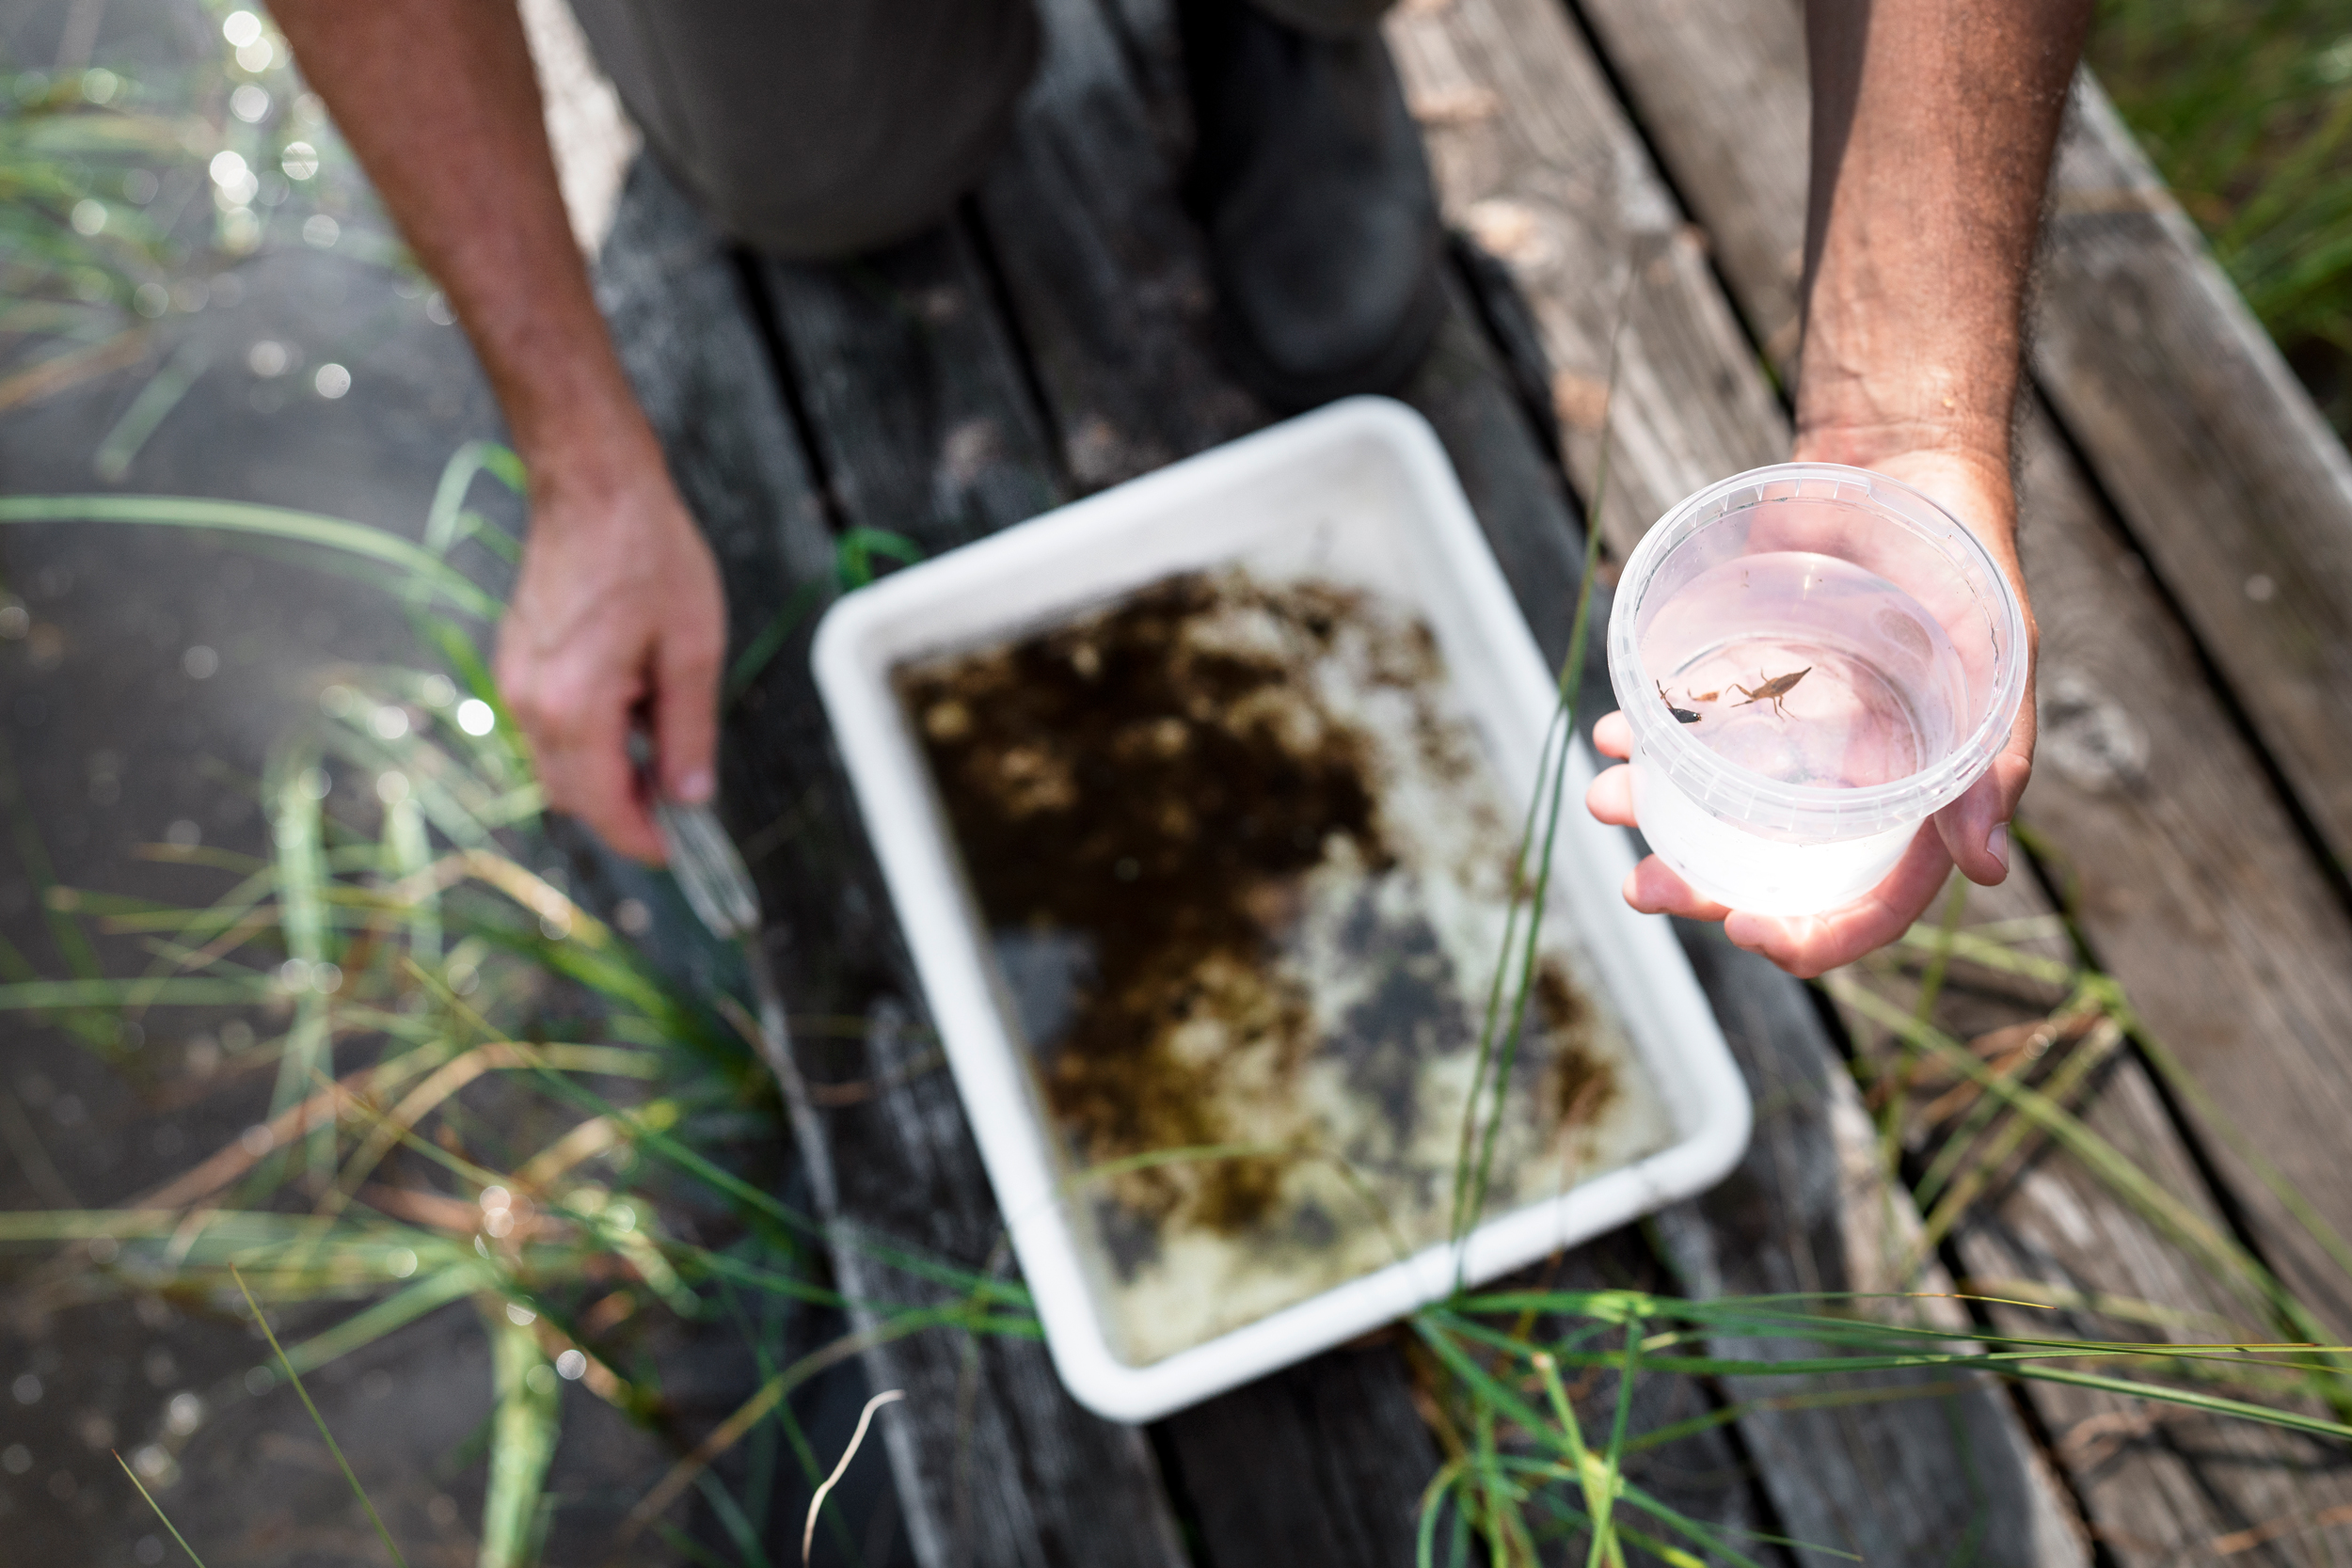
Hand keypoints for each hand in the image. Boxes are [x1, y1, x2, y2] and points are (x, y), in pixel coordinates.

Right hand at [495, 443, 724, 862]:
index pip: (603, 806)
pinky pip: (546, 729)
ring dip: (605, 776)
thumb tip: (691, 797)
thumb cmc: (647, 555)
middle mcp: (531, 703)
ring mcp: (515, 682)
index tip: (675, 852)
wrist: (592, 488)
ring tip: (661, 748)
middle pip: (572, 795)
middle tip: (677, 806)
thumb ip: (689, 733)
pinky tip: (631, 711)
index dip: (640, 839)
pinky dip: (586, 741)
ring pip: (556, 765)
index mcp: (576, 705)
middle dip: (623, 813)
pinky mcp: (515, 663)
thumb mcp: (693, 650)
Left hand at [1583, 449, 2035, 977]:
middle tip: (1642, 885)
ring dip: (1656, 818)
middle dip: (1703, 889)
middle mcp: (1851, 779)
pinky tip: (1609, 731)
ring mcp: (1792, 735)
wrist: (1899, 460)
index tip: (1744, 932)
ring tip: (1606, 799)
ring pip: (1717, 807)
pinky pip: (1687, 733)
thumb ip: (1990, 756)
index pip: (1870, 901)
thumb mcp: (1992, 652)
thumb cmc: (1963, 557)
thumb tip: (1987, 869)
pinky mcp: (1744, 684)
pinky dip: (1643, 741)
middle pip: (1774, 870)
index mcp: (1919, 796)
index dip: (1814, 936)